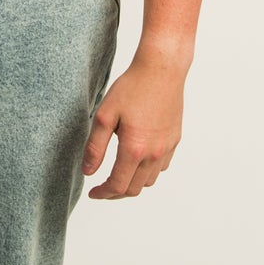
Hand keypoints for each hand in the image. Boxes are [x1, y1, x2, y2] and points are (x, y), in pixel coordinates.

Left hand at [81, 49, 184, 198]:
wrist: (162, 70)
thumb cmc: (132, 88)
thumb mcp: (104, 115)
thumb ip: (95, 147)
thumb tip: (88, 172)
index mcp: (134, 149)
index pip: (118, 185)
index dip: (103, 194)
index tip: (93, 193)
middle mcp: (154, 153)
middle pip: (134, 189)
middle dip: (116, 193)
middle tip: (102, 188)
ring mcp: (167, 148)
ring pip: (149, 180)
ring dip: (133, 183)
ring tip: (119, 175)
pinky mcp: (175, 140)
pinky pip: (161, 166)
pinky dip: (148, 171)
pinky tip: (138, 161)